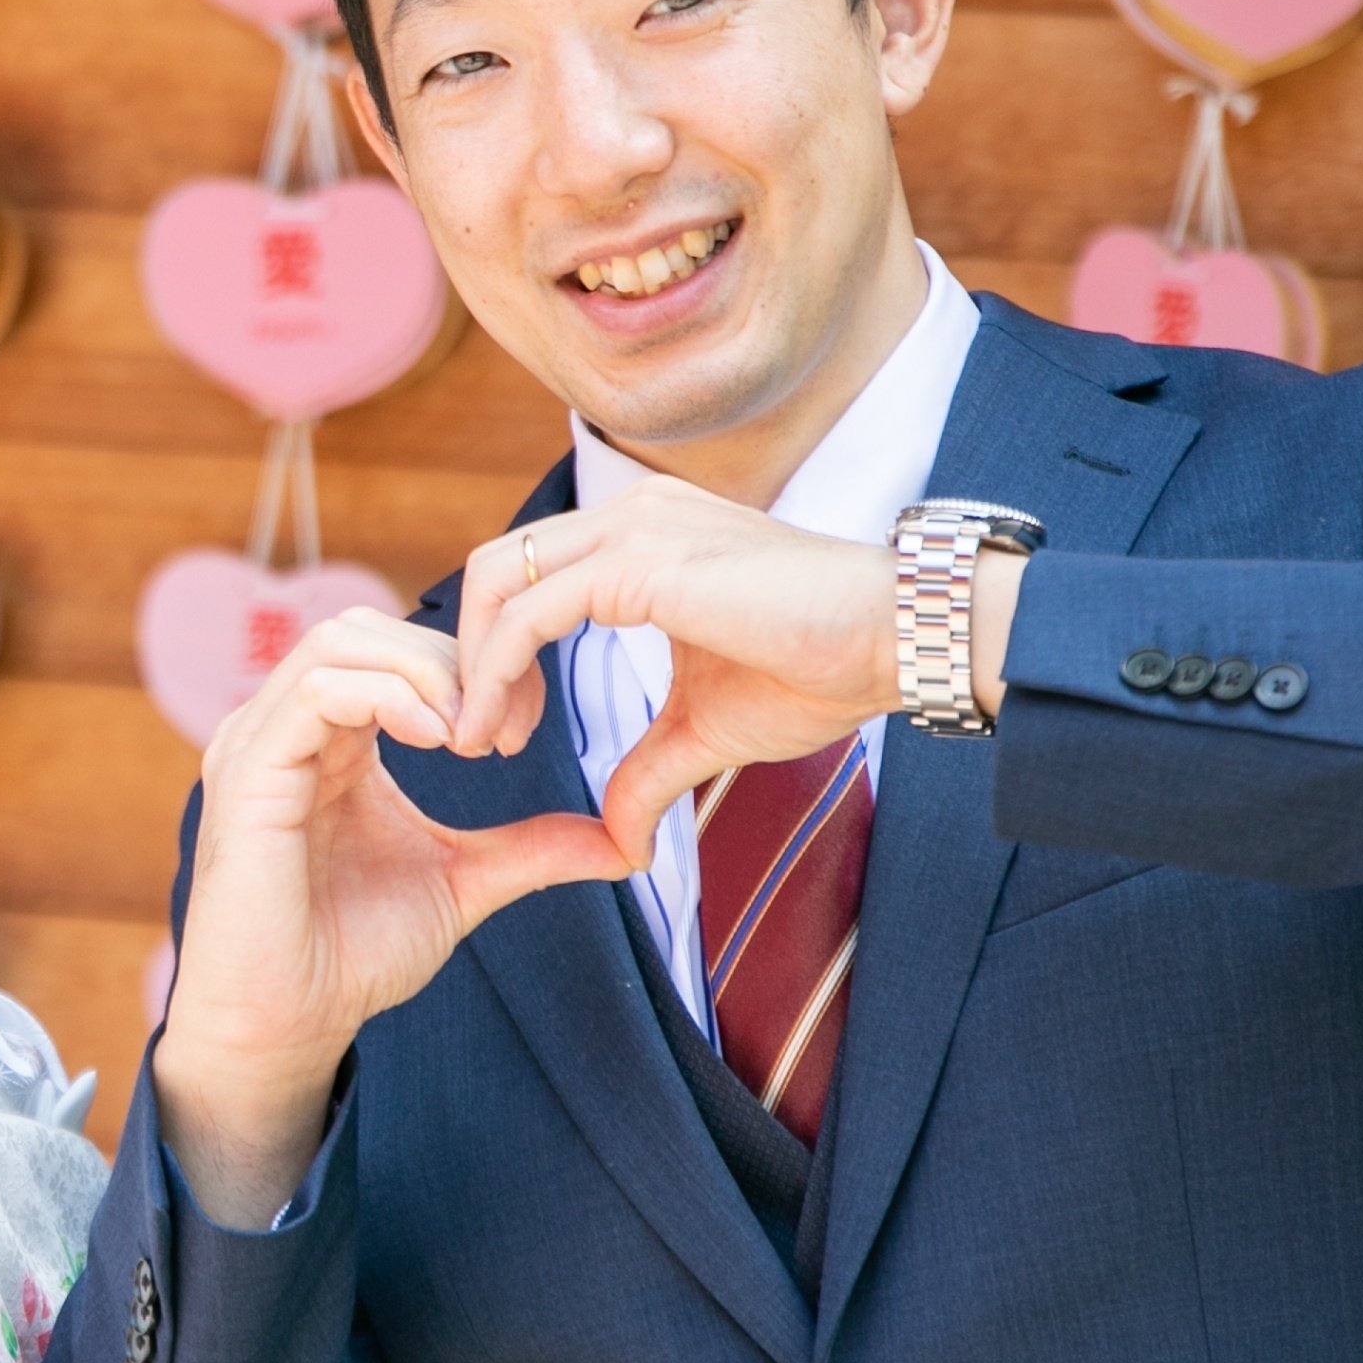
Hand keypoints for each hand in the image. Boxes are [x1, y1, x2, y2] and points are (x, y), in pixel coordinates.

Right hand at [152, 610, 628, 1224]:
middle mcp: (286, 728)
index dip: (471, 666)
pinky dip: (387, 696)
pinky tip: (438, 740)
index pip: (394, 650)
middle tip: (508, 725)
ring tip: (472, 733)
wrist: (288, 1025)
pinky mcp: (247, 772)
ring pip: (339, 641)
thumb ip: (530, 850)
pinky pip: (315, 690)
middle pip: (368, 627)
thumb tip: (621, 842)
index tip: (525, 725)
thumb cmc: (353, 955)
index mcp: (329, 741)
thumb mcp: (462, 883)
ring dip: (423, 671)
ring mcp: (260, 743)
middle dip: (453, 659)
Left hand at [447, 480, 994, 862]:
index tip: (509, 729)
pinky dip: (500, 670)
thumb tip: (621, 848)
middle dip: (470, 657)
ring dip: (476, 668)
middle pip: (495, 568)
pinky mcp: (641, 561)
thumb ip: (648, 773)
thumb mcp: (706, 731)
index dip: (499, 651)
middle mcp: (629, 514)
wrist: (892, 640)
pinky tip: (506, 726)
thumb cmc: (820, 669)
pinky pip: (531, 611)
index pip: (528, 572)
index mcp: (641, 534)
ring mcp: (633, 527)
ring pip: (499, 581)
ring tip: (486, 741)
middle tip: (479, 739)